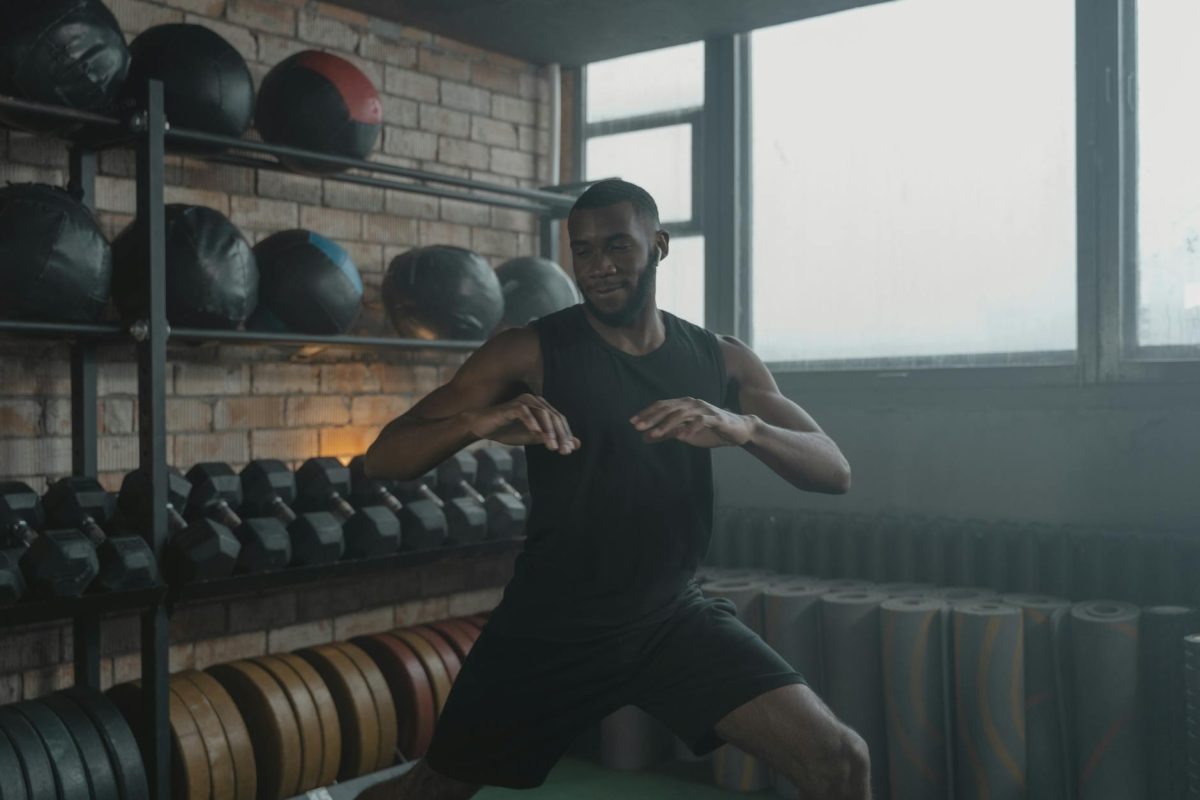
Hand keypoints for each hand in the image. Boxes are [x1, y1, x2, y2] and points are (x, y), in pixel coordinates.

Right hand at [466, 393, 579, 454]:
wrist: (483, 428)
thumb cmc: (508, 431)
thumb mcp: (534, 438)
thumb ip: (553, 439)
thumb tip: (576, 445)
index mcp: (542, 407)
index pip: (559, 419)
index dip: (565, 435)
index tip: (569, 451)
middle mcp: (535, 400)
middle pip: (553, 416)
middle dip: (560, 434)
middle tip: (563, 450)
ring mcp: (523, 401)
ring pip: (542, 414)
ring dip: (548, 431)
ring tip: (552, 446)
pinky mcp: (511, 406)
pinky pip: (524, 412)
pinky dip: (532, 423)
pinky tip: (537, 435)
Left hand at [630, 398, 753, 448]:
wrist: (739, 430)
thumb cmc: (711, 430)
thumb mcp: (686, 434)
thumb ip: (667, 434)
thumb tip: (645, 438)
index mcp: (684, 405)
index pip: (661, 406)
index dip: (646, 413)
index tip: (632, 422)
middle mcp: (692, 403)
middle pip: (668, 408)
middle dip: (652, 417)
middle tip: (638, 426)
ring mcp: (704, 409)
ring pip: (682, 414)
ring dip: (667, 424)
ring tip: (656, 433)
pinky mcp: (716, 418)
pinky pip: (701, 421)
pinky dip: (691, 427)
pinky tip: (682, 436)